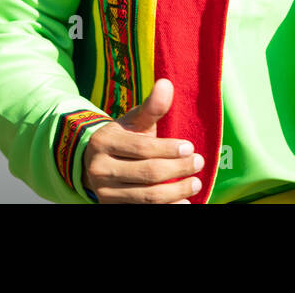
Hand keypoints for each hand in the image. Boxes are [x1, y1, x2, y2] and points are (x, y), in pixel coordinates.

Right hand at [81, 79, 204, 203]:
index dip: (168, 149)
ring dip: (175, 192)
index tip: (191, 148)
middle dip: (177, 169)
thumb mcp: (135, 120)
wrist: (96, 161)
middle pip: (146, 173)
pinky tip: (183, 203)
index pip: (142, 148)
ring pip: (146, 196)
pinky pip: (141, 210)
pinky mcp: (110, 206)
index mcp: (104, 142)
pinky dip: (166, 208)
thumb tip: (166, 84)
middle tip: (199, 163)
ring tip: (195, 183)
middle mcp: (99, 169)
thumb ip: (152, 106)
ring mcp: (103, 192)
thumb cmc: (124, 136)